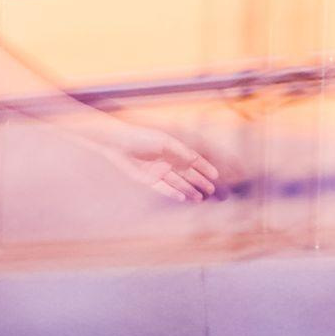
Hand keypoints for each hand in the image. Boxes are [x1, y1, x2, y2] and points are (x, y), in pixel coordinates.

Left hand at [85, 115, 220, 202]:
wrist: (118, 143)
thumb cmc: (142, 137)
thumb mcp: (164, 142)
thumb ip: (181, 151)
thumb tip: (196, 160)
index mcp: (173, 148)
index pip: (193, 159)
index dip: (204, 167)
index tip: (215, 175)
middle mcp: (167, 160)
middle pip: (187, 173)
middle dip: (199, 181)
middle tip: (211, 190)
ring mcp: (158, 171)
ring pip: (177, 183)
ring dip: (189, 189)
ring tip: (200, 197)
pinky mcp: (148, 179)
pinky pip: (164, 188)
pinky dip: (174, 193)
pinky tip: (184, 197)